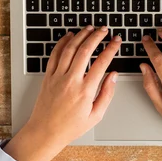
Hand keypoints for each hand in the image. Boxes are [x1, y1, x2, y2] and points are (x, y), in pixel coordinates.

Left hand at [5, 26, 120, 160]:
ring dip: (81, 36)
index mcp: (86, 91)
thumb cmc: (70, 127)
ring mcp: (58, 77)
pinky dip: (62, 42)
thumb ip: (107, 94)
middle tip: (104, 30)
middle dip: (97, 36)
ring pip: (70, 49)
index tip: (116, 41)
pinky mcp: (48, 76)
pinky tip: (69, 36)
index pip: (102, 62)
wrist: (45, 132)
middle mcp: (71, 80)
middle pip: (85, 50)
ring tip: (89, 29)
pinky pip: (55, 54)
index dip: (111, 48)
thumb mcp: (96, 116)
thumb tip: (113, 76)